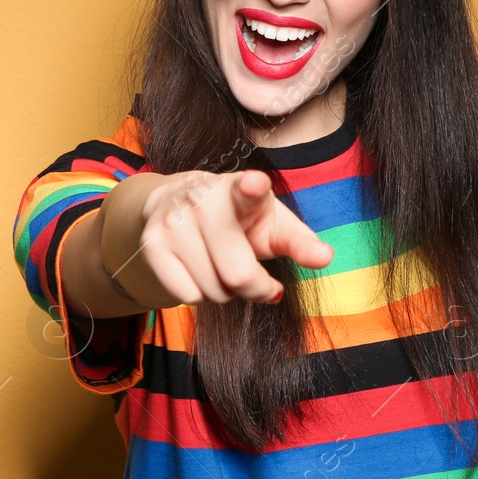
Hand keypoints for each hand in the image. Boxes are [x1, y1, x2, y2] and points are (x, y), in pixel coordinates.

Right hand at [103, 168, 333, 306]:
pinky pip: (186, 295)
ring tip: (222, 267)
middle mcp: (202, 199)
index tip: (254, 183)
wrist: (177, 203)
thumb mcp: (274, 226)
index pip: (247, 189)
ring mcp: (172, 221)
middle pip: (237, 274)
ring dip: (225, 293)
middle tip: (256, 278)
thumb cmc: (240, 219)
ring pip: (211, 291)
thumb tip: (326, 257)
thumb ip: (300, 242)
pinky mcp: (151, 244)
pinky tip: (199, 271)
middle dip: (254, 288)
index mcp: (241, 189)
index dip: (251, 187)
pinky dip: (199, 295)